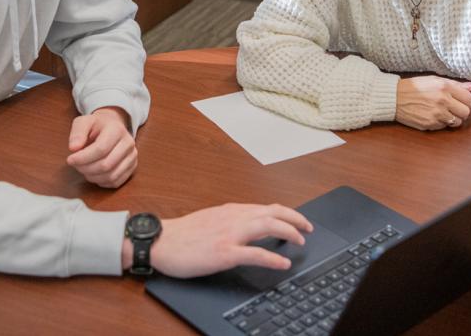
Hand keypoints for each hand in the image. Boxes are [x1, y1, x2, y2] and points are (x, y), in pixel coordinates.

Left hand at [67, 107, 137, 187]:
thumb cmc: (97, 125)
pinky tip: (94, 173)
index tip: (70, 159)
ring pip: (111, 176)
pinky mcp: (132, 167)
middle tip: (76, 165)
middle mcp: (128, 143)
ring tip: (84, 169)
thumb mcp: (84, 122)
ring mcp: (132, 156)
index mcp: (117, 130)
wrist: (112, 126)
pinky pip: (116, 182)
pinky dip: (101, 182)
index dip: (83, 158)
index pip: (101, 149)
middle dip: (86, 168)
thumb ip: (77, 132)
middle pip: (106, 165)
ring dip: (93, 177)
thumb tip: (73, 148)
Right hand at [127, 203, 312, 278]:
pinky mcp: (224, 252)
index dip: (287, 213)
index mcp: (231, 210)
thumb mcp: (211, 218)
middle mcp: (234, 217)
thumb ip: (231, 219)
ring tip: (301, 241)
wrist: (161, 241)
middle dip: (295, 219)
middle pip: (273, 213)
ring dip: (289, 232)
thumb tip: (248, 222)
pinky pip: (255, 253)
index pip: (266, 207)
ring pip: (268, 226)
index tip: (299, 219)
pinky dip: (273, 257)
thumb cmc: (183, 233)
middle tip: (308, 228)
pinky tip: (283, 263)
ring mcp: (230, 234)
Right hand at [396, 76, 470, 130]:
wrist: (394, 97)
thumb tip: (470, 87)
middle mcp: (443, 100)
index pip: (469, 98)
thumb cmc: (413, 87)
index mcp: (444, 87)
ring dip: (454, 120)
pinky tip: (434, 116)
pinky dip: (442, 123)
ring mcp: (437, 113)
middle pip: (466, 112)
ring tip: (445, 114)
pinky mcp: (431, 123)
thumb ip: (454, 84)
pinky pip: (444, 127)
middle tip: (457, 112)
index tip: (470, 107)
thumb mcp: (433, 80)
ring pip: (457, 122)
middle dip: (463, 113)